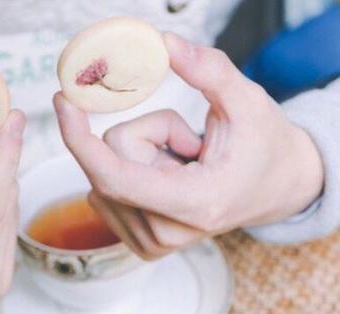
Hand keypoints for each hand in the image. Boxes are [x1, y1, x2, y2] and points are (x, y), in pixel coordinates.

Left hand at [54, 33, 323, 258]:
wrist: (276, 190)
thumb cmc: (265, 147)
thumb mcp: (247, 101)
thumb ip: (207, 70)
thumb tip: (163, 43)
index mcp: (194, 204)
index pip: (115, 178)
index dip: (80, 139)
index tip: (63, 101)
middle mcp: (166, 233)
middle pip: (114, 163)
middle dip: (143, 133)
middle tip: (188, 140)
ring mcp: (152, 243)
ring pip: (106, 177)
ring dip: (140, 153)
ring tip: (184, 163)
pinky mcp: (141, 243)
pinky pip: (106, 190)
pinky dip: (132, 171)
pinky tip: (169, 177)